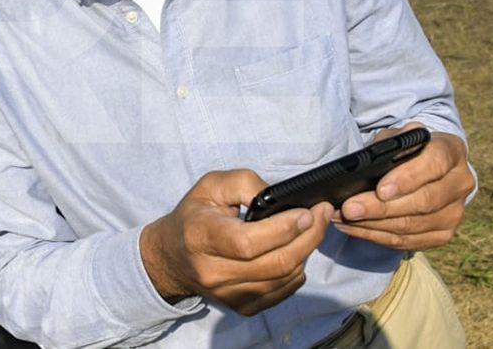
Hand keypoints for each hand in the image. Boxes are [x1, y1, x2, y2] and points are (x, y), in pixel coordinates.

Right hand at [140, 170, 332, 316]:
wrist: (172, 256)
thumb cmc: (195, 215)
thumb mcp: (211, 185)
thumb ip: (246, 184)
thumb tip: (282, 199)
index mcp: (201, 237)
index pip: (248, 242)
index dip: (284, 228)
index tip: (307, 211)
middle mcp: (213, 272)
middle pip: (275, 263)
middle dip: (308, 237)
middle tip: (321, 215)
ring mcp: (229, 294)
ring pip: (284, 278)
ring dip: (306, 252)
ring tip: (310, 229)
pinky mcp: (242, 307)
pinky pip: (284, 291)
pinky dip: (297, 270)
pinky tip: (294, 251)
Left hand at [334, 124, 474, 249]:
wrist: (426, 169)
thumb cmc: (405, 150)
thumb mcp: (396, 137)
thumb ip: (388, 144)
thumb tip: (368, 163)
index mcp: (452, 151)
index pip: (434, 165)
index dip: (407, 178)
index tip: (380, 190)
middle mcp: (460, 183)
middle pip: (422, 201)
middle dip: (381, 208)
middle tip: (349, 209)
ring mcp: (455, 212)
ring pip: (412, 225)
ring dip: (373, 225)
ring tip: (342, 219)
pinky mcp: (443, 234)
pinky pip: (408, 241)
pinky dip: (376, 236)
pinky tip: (354, 229)